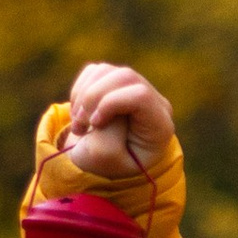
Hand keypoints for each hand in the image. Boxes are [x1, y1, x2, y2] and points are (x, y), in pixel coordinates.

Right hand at [62, 61, 174, 179]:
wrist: (98, 164)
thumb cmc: (104, 166)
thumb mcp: (105, 158)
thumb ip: (108, 132)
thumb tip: (104, 103)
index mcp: (160, 127)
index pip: (141, 96)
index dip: (111, 103)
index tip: (94, 124)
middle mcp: (154, 103)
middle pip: (125, 77)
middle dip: (93, 98)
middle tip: (80, 124)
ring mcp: (135, 88)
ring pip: (107, 71)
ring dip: (83, 95)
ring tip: (78, 122)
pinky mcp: (117, 82)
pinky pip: (95, 71)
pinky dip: (79, 90)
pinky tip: (79, 113)